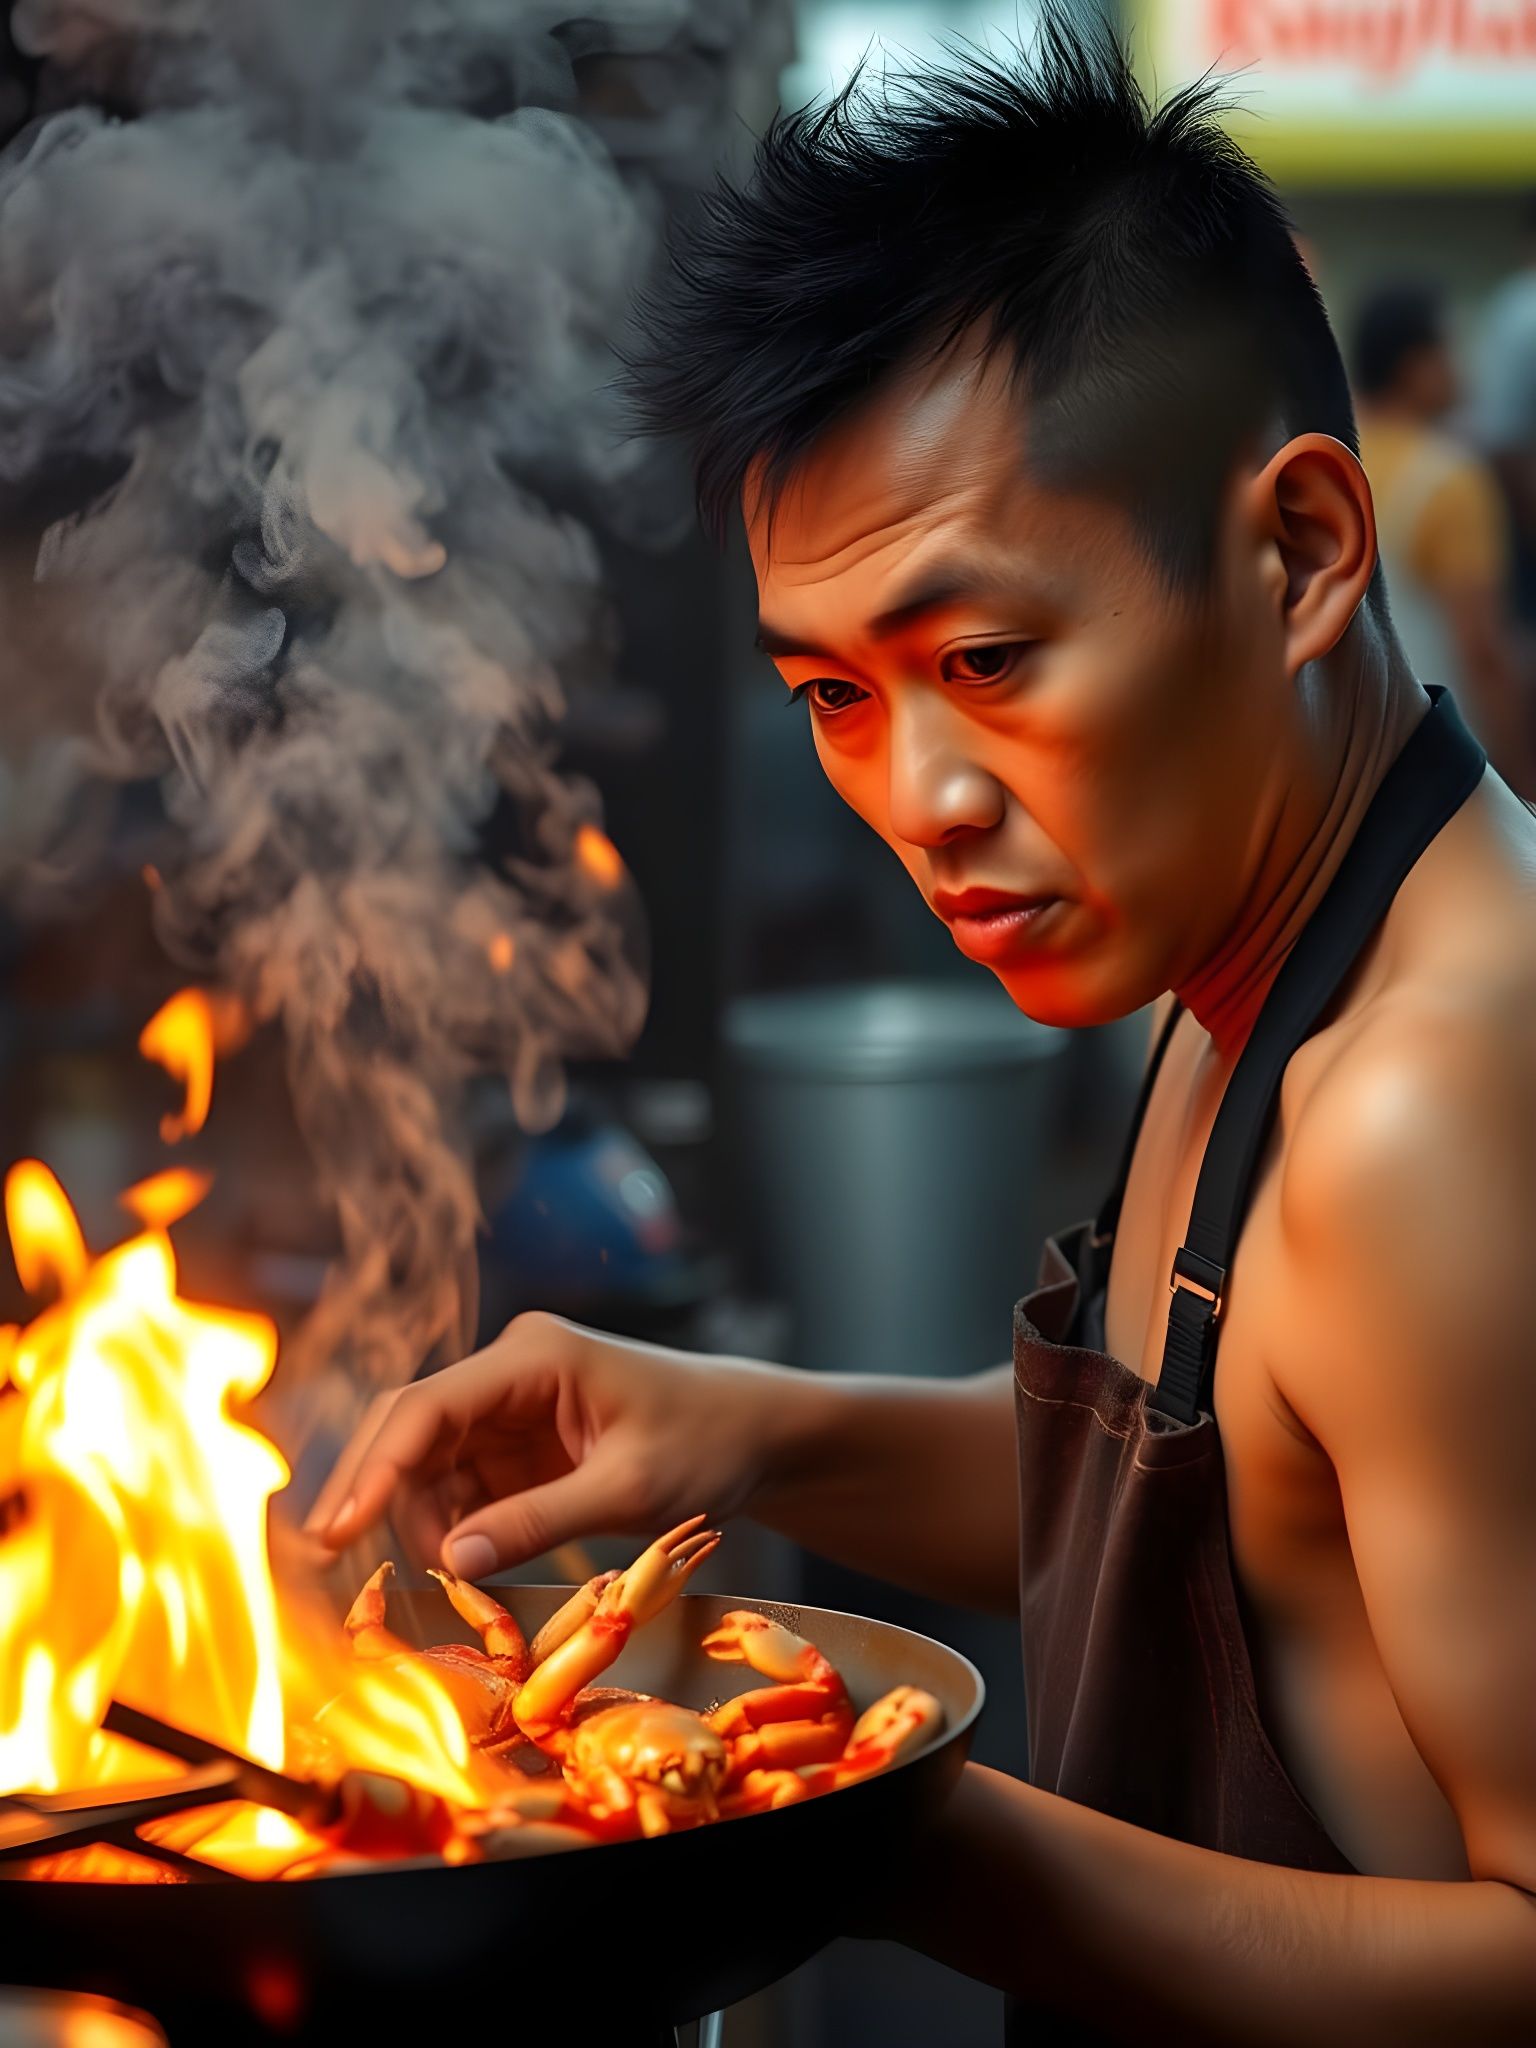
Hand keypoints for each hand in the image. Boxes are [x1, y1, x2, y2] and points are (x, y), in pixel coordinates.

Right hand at [302, 1311, 801, 1576]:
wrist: (754, 1435)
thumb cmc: (706, 1443)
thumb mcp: (629, 1488)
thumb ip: (540, 1520)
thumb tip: (452, 1559)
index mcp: (534, 1357)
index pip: (427, 1407)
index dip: (375, 1468)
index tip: (339, 1529)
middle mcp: (510, 1372)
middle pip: (411, 1429)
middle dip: (373, 1492)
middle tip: (330, 1561)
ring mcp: (510, 1408)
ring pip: (428, 1464)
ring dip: (419, 1520)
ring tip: (444, 1581)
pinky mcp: (518, 1445)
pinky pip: (461, 1486)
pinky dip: (452, 1528)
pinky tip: (462, 1567)